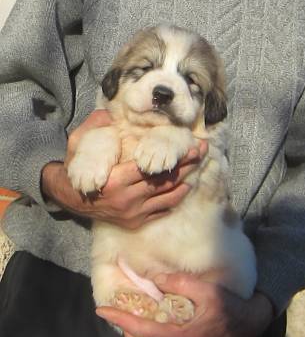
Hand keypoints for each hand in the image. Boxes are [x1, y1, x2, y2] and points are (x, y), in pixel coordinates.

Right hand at [42, 110, 207, 228]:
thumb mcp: (78, 143)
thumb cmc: (77, 169)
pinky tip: (184, 187)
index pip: (151, 167)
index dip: (174, 157)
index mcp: (115, 180)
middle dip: (186, 166)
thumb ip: (94, 126)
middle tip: (202, 152)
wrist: (70, 199)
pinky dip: (175, 199)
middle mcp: (127, 199)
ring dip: (185, 182)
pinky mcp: (135, 222)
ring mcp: (133, 213)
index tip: (191, 145)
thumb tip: (111, 113)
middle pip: (164, 182)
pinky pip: (161, 211)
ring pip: (167, 198)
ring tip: (197, 167)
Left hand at [96, 273, 273, 336]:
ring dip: (137, 326)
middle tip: (120, 303)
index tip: (102, 310)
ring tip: (136, 305)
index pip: (139, 329)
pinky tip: (154, 314)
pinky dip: (149, 330)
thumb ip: (178, 283)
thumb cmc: (228, 307)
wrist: (248, 325)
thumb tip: (154, 280)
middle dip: (125, 321)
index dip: (118, 318)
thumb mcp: (206, 290)